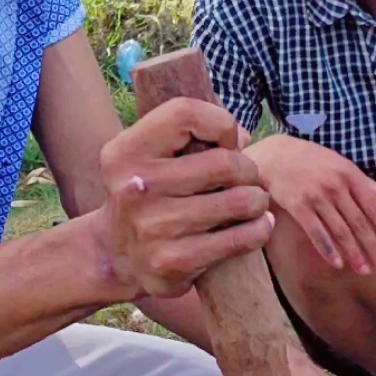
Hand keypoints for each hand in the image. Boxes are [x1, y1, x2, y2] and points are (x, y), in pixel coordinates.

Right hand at [94, 99, 271, 299]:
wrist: (116, 255)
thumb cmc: (147, 193)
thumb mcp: (148, 155)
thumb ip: (190, 135)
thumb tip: (241, 138)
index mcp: (127, 152)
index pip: (185, 114)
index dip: (220, 124)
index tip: (225, 143)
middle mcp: (136, 187)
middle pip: (224, 162)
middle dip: (247, 169)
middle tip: (245, 179)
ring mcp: (154, 227)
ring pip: (239, 201)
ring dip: (256, 199)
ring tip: (252, 202)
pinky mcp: (175, 261)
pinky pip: (240, 239)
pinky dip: (259, 229)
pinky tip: (257, 225)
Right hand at [250, 134, 375, 275]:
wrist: (278, 156)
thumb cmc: (315, 162)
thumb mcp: (343, 167)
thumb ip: (369, 186)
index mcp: (350, 175)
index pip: (373, 206)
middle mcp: (335, 186)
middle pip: (359, 222)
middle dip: (372, 247)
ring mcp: (316, 196)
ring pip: (340, 231)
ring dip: (353, 253)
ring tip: (363, 271)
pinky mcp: (298, 206)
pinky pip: (316, 233)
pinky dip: (327, 250)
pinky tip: (338, 264)